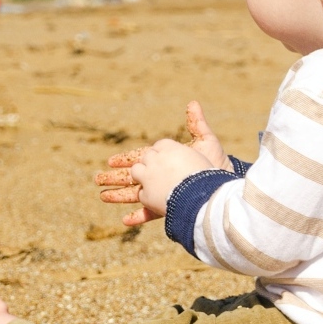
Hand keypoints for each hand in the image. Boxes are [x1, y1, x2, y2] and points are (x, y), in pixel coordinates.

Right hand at [93, 102, 230, 226]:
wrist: (226, 186)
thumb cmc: (217, 164)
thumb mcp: (206, 141)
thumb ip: (197, 124)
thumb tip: (193, 103)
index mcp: (166, 161)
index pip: (140, 159)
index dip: (125, 160)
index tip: (110, 161)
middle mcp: (162, 178)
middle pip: (133, 177)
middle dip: (114, 178)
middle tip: (96, 179)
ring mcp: (164, 193)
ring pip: (136, 195)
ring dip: (119, 196)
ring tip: (102, 197)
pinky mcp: (170, 207)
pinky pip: (150, 214)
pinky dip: (137, 216)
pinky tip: (124, 220)